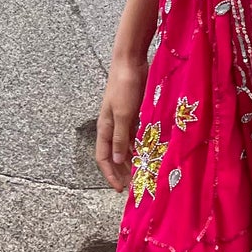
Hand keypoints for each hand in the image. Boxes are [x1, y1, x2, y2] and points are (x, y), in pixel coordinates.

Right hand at [95, 55, 146, 192]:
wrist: (130, 62)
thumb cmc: (124, 87)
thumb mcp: (123, 115)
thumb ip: (120, 138)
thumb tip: (117, 160)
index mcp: (104, 128)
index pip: (103, 157)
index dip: (110, 174)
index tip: (119, 189)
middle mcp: (111, 126)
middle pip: (113, 155)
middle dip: (121, 171)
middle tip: (133, 186)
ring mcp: (122, 119)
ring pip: (124, 146)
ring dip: (131, 160)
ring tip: (141, 173)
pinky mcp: (133, 113)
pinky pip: (134, 135)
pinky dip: (139, 146)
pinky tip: (147, 153)